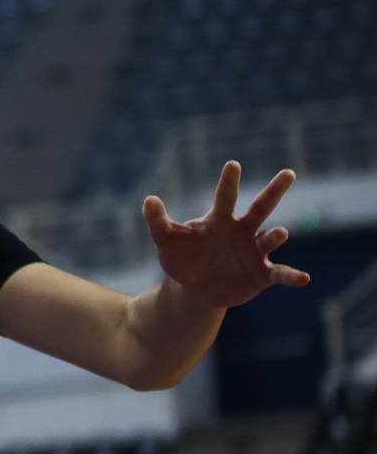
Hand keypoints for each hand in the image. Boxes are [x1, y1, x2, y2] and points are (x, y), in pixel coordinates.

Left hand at [145, 161, 310, 309]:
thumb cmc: (182, 258)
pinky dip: (292, 275)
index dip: (228, 182)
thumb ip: (158, 221)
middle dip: (274, 191)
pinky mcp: (262, 274)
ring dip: (275, 236)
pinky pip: (280, 273)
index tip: (233, 165)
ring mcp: (254, 251)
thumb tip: (149, 199)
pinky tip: (304, 278)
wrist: (195, 288)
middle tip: (288, 173)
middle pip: (260, 208)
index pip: (225, 197)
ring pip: (269, 239)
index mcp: (219, 220)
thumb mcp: (166, 241)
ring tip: (279, 233)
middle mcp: (242, 231)